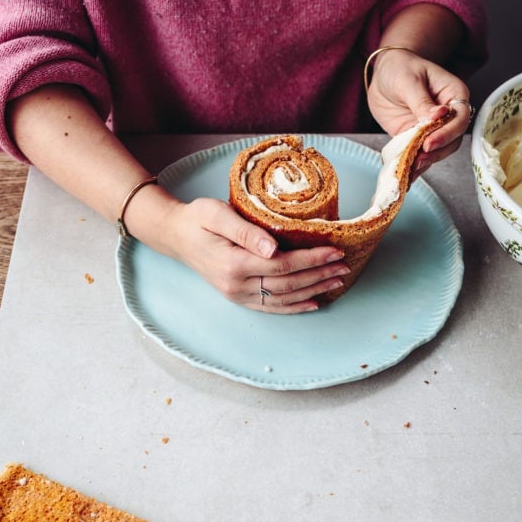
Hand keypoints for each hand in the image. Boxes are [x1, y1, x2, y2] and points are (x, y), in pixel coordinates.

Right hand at [167, 197, 349, 312]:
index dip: (312, 259)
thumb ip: (246, 232)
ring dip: (313, 291)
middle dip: (319, 274)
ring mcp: (237, 295)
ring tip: (337, 281)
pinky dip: (295, 307)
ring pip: (283, 298)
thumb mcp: (217, 214)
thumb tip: (274, 248)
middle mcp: (236, 286)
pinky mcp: (238, 297)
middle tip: (344, 265)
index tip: (335, 250)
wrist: (176, 236)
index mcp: (233, 264)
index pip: (283, 265)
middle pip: (288, 284)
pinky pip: (271, 307)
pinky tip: (314, 302)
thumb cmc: (198, 219)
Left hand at [366, 48, 472, 175]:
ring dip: (426, 162)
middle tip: (419, 157)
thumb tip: (437, 117)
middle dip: (437, 151)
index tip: (429, 142)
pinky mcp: (416, 140)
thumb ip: (421, 101)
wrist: (383, 74)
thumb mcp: (408, 80)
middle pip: (452, 140)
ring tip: (411, 169)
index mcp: (453, 94)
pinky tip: (405, 178)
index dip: (447, 133)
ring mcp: (433, 129)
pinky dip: (412, 168)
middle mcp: (448, 115)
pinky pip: (419, 156)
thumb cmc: (400, 68)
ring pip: (438, 151)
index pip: (460, 118)